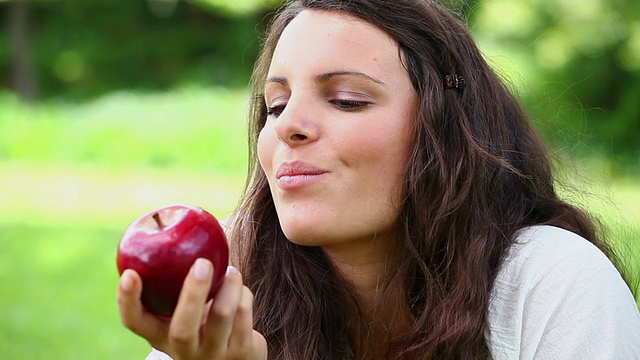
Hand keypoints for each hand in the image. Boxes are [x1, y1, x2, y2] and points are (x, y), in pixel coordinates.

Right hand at [117, 258, 266, 359]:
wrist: (237, 354)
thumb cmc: (206, 315)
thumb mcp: (186, 302)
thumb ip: (177, 273)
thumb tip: (177, 216)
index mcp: (160, 335)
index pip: (134, 322)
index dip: (127, 300)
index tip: (130, 273)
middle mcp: (182, 351)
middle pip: (183, 327)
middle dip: (193, 293)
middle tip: (202, 264)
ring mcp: (212, 355)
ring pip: (222, 315)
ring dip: (230, 284)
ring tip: (231, 271)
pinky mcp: (241, 354)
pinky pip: (243, 314)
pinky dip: (243, 294)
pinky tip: (240, 291)